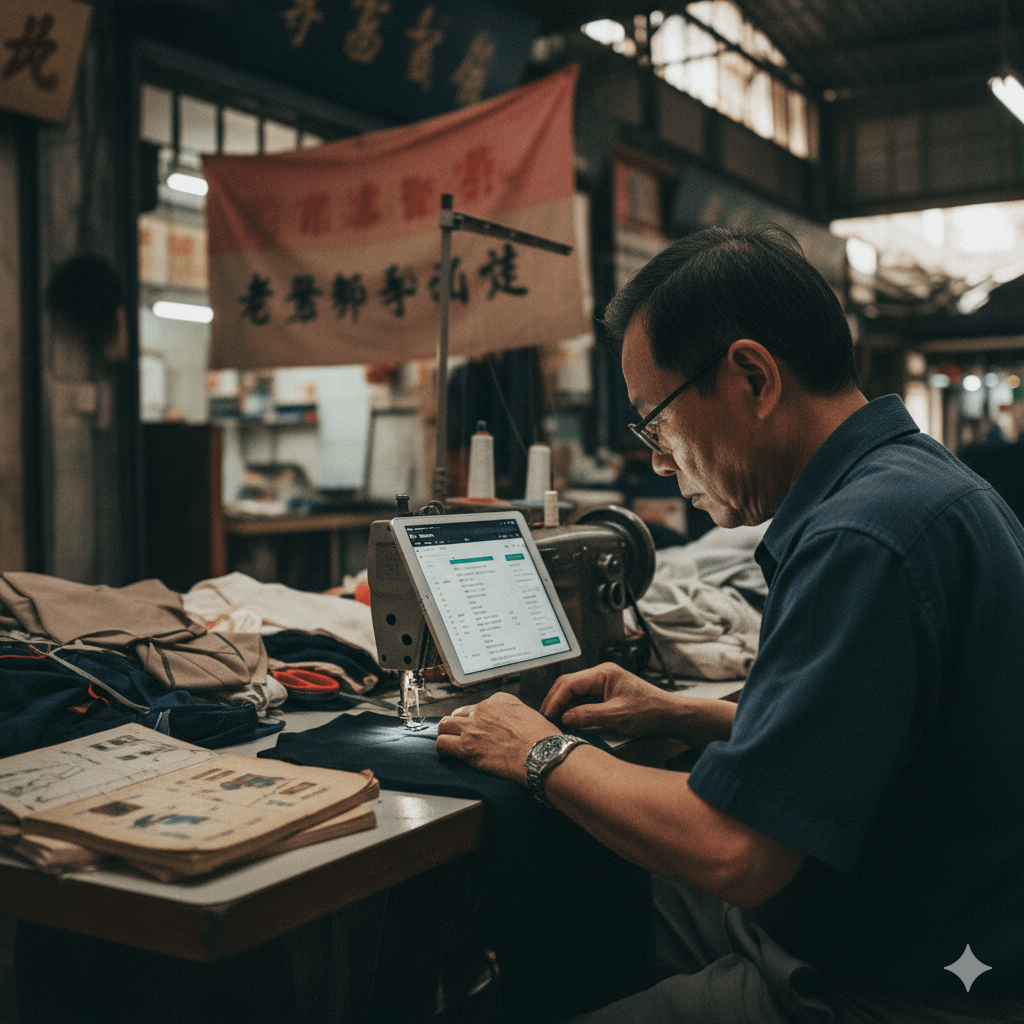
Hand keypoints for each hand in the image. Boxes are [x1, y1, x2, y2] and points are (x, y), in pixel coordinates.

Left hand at [435, 691, 558, 784]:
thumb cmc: (542, 739)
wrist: (542, 753)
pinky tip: (450, 754)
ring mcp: (473, 727)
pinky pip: (442, 744)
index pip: (477, 706)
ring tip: (451, 743)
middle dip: (458, 725)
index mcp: (499, 700)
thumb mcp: (530, 714)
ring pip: (444, 725)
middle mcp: (483, 710)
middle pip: (458, 714)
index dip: (476, 719)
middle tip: (462, 736)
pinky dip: (444, 748)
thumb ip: (513, 715)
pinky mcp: (467, 747)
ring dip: (447, 734)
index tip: (478, 728)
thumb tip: (509, 725)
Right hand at [541, 662, 688, 736]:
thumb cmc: (650, 712)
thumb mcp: (616, 716)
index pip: (569, 683)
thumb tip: (565, 717)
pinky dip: (574, 709)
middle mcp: (602, 674)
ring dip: (564, 706)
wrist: (671, 715)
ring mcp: (604, 683)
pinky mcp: (606, 693)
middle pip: (569, 684)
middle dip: (555, 701)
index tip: (548, 715)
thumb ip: (588, 715)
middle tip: (546, 719)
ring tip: (555, 722)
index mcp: (603, 673)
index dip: (555, 700)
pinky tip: (570, 721)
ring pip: (575, 692)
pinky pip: (584, 698)